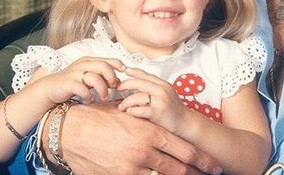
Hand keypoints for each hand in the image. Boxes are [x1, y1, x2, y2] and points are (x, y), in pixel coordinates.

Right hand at [32, 57, 124, 104]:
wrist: (50, 88)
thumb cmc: (73, 82)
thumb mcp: (89, 76)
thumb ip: (102, 76)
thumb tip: (118, 81)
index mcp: (89, 61)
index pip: (108, 60)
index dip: (118, 65)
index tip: (124, 73)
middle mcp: (82, 65)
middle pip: (103, 67)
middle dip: (111, 78)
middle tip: (114, 88)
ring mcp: (74, 74)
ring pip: (94, 78)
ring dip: (102, 89)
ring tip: (104, 97)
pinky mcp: (67, 83)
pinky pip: (81, 88)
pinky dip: (88, 94)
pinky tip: (90, 99)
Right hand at [58, 101, 222, 174]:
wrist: (71, 130)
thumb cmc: (100, 117)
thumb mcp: (131, 115)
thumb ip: (149, 125)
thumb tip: (165, 135)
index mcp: (151, 133)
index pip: (185, 150)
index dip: (202, 160)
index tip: (213, 166)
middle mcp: (145, 152)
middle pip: (180, 169)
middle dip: (198, 173)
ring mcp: (132, 168)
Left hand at [116, 67, 187, 134]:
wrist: (185, 122)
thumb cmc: (173, 109)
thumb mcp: (165, 94)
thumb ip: (152, 88)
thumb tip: (134, 85)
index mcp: (163, 84)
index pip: (145, 74)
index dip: (133, 71)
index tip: (124, 70)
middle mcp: (162, 90)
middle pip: (138, 82)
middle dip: (125, 84)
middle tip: (117, 88)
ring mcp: (160, 101)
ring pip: (136, 97)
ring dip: (125, 102)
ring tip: (122, 106)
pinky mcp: (157, 113)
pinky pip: (138, 110)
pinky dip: (131, 111)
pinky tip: (129, 112)